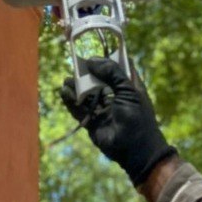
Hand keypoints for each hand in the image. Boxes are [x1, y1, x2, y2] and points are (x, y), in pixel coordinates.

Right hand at [59, 58, 176, 185]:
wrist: (136, 150)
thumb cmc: (137, 117)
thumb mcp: (128, 90)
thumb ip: (112, 73)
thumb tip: (92, 60)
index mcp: (128, 86)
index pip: (116, 68)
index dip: (105, 59)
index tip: (92, 52)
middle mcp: (115, 95)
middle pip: (97, 79)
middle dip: (86, 73)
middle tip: (74, 65)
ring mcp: (103, 109)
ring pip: (86, 94)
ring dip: (76, 87)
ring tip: (66, 80)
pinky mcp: (93, 121)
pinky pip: (79, 109)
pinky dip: (71, 101)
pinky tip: (64, 92)